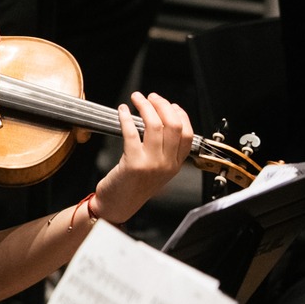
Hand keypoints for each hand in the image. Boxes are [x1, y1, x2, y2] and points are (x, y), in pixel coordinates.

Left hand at [92, 92, 193, 223]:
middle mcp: (167, 164)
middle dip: (162, 105)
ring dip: (145, 106)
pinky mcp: (133, 163)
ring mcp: (152, 164)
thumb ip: (163, 150)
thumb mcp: (156, 169)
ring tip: (137, 98)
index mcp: (175, 165)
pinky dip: (126, 117)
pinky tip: (122, 111)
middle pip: (173, 125)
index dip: (180, 114)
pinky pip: (132, 133)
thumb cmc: (132, 186)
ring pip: (155, 125)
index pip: (187, 134)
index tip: (169, 104)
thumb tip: (161, 119)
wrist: (117, 206)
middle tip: (151, 97)